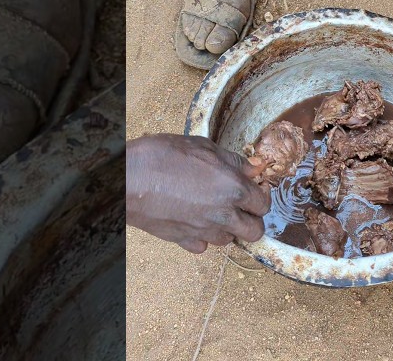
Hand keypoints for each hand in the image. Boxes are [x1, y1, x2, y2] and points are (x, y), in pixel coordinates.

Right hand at [126, 133, 271, 253]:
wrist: (129, 179)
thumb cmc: (162, 156)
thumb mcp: (203, 146)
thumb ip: (233, 161)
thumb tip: (251, 169)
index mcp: (233, 189)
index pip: (263, 204)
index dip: (260, 195)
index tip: (253, 190)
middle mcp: (224, 215)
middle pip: (255, 231)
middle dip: (251, 219)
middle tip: (240, 205)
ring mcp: (204, 232)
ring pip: (228, 240)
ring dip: (226, 228)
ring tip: (212, 209)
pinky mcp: (183, 241)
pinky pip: (202, 246)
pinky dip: (201, 236)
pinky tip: (192, 219)